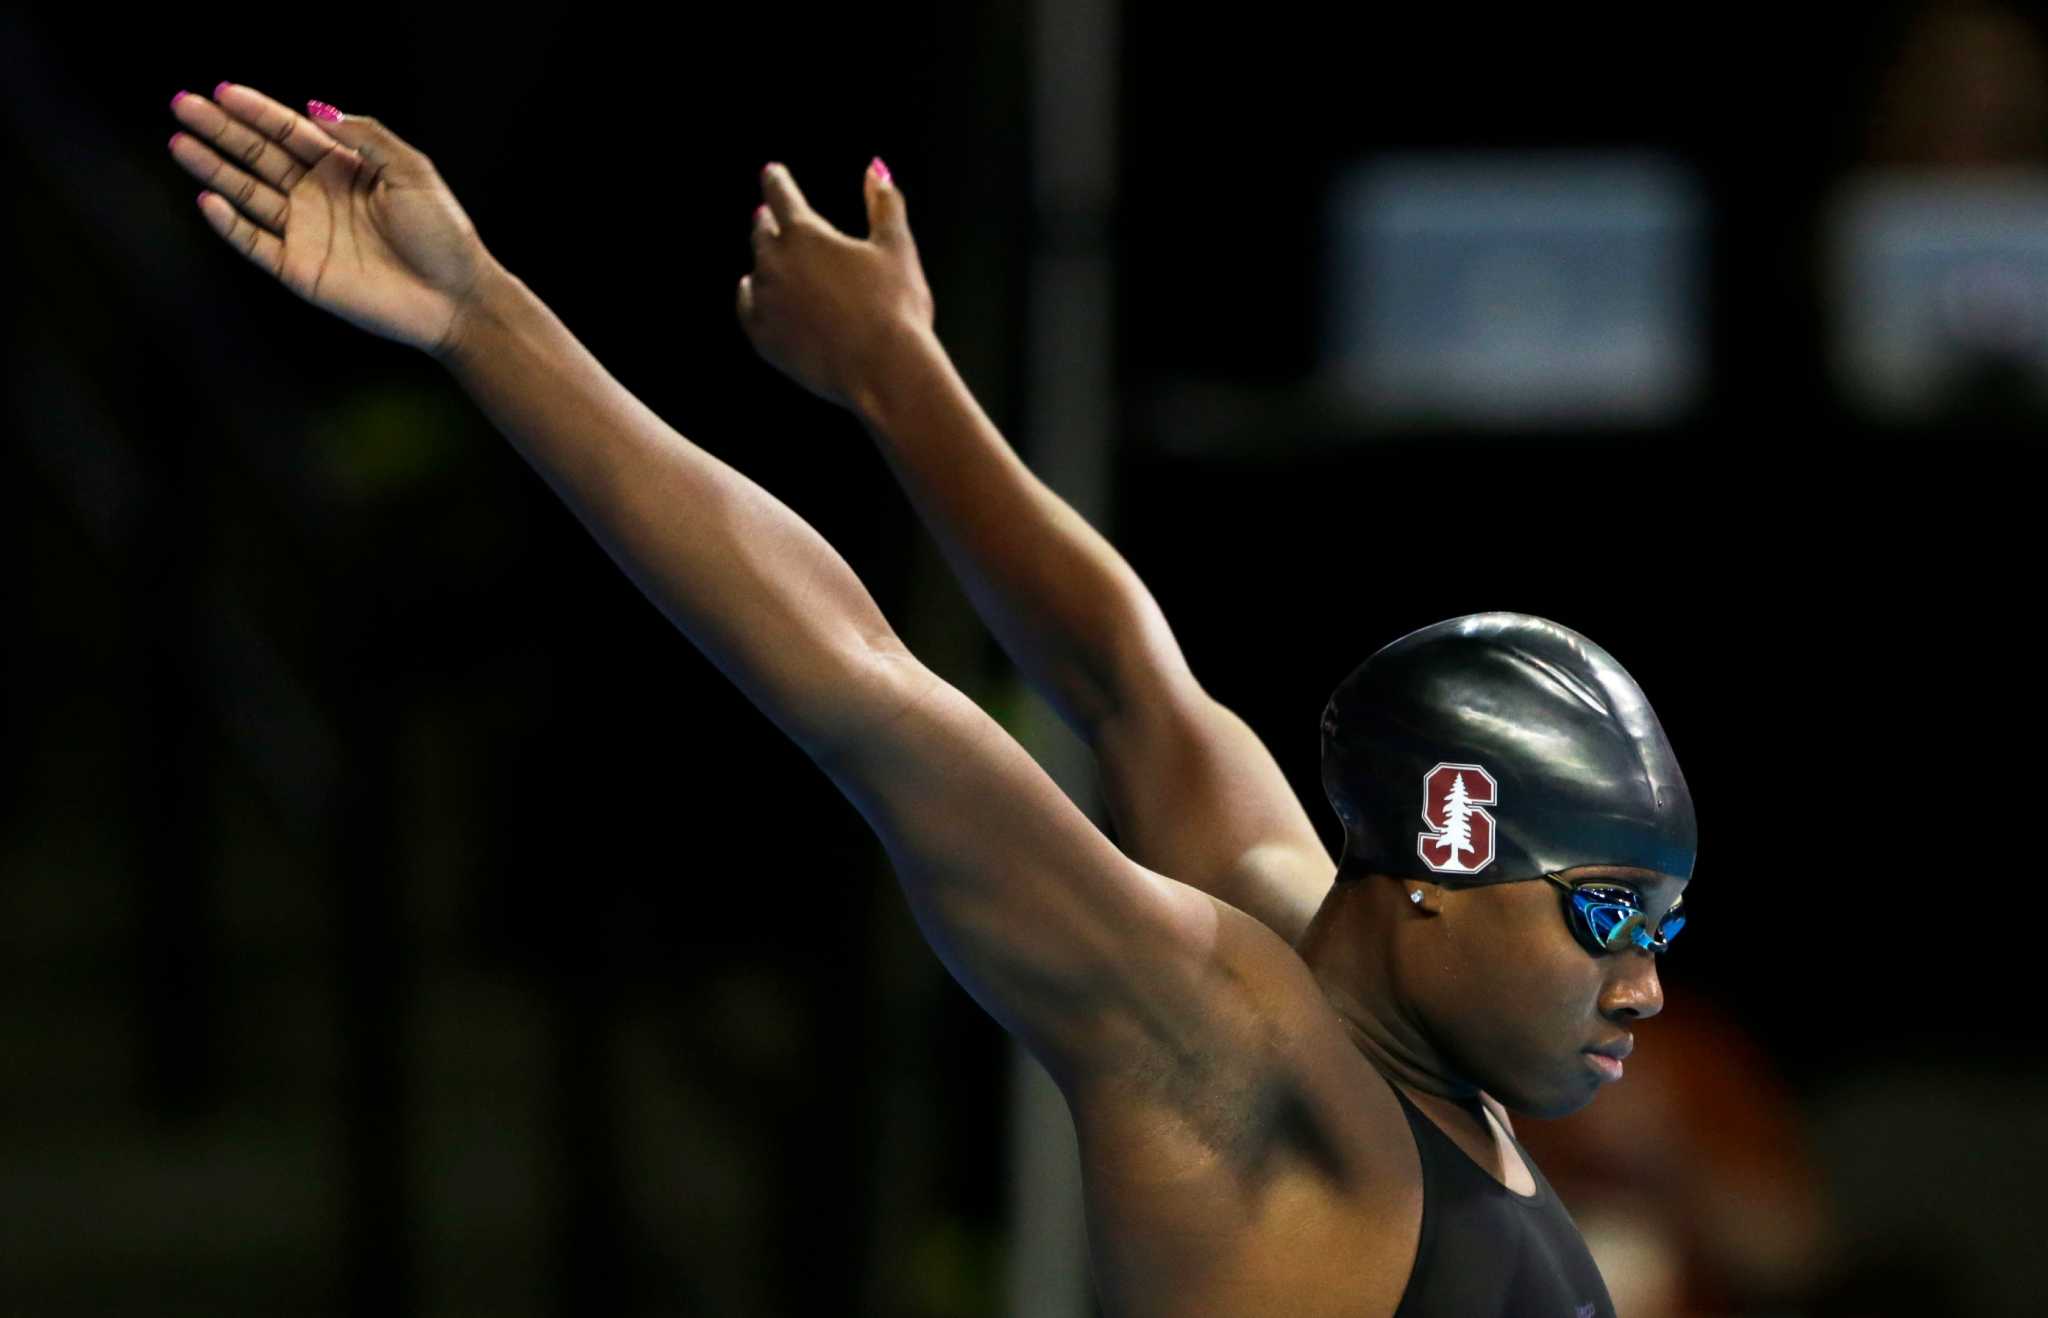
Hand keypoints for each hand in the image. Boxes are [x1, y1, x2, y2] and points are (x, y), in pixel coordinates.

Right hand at [168, 82, 496, 357]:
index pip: (289, 133)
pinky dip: (231, 224)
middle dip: (222, 131)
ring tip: (181, 143)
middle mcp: (319, 196)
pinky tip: (210, 200)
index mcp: (345, 169)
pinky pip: (256, 243)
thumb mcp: (411, 171)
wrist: (455, 297)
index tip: (223, 91)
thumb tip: (315, 109)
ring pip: (248, 194)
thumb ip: (365, 137)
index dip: (256, 112)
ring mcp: (306, 232)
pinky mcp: (300, 269)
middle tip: (184, 105)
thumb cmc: (442, 234)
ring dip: (214, 170)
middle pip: (259, 157)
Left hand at [736, 161, 935, 411]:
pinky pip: (748, 310)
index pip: (781, 194)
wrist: (883, 371)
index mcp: (805, 235)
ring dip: (763, 262)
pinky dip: (751, 298)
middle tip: (767, 215)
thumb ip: (885, 204)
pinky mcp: (764, 339)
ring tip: (769, 259)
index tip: (772, 173)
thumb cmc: (896, 307)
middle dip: (767, 221)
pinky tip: (755, 295)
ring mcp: (766, 304)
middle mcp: (775, 265)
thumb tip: (876, 168)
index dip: (777, 180)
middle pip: (762, 233)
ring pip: (755, 272)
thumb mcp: (896, 247)